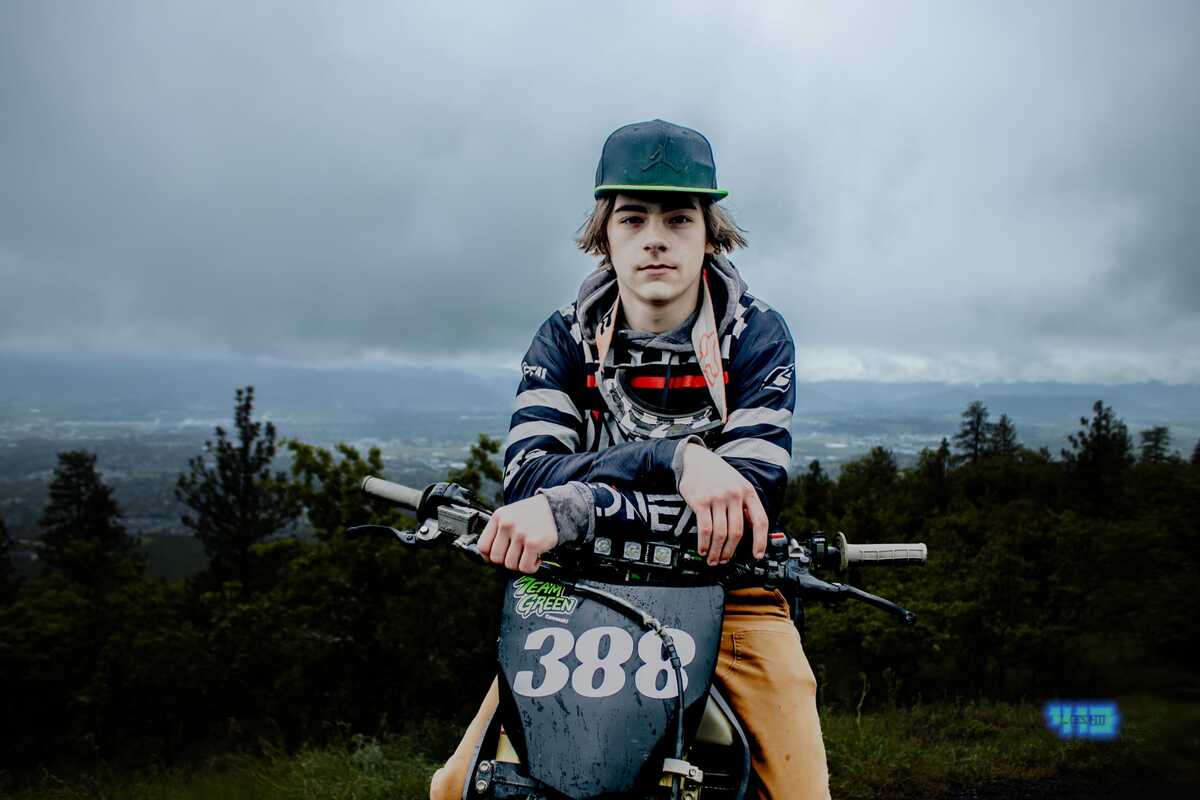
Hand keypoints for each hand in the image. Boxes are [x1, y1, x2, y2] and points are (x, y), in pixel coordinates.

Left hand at [478, 494, 558, 573]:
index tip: (499, 557)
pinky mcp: (533, 543)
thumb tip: (488, 557)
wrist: (556, 507)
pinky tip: (536, 558)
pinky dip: (532, 567)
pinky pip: (525, 567)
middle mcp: (507, 524)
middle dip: (507, 561)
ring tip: (528, 555)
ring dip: (520, 564)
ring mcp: (520, 534)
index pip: (483, 546)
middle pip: (496, 558)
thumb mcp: (510, 515)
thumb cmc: (531, 514)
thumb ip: (498, 531)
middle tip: (518, 556)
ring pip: (510, 564)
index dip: (489, 557)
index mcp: (498, 517)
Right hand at [678, 443, 768, 564]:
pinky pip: (705, 528)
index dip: (760, 541)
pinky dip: (704, 543)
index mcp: (747, 491)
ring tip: (713, 558)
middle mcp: (734, 494)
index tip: (757, 555)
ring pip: (721, 533)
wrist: (693, 459)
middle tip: (725, 560)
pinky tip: (702, 548)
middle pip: (737, 532)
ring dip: (716, 551)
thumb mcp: (737, 483)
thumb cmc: (716, 473)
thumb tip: (751, 529)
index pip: (760, 520)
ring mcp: (717, 498)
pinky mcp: (700, 501)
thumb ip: (744, 504)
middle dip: (731, 551)